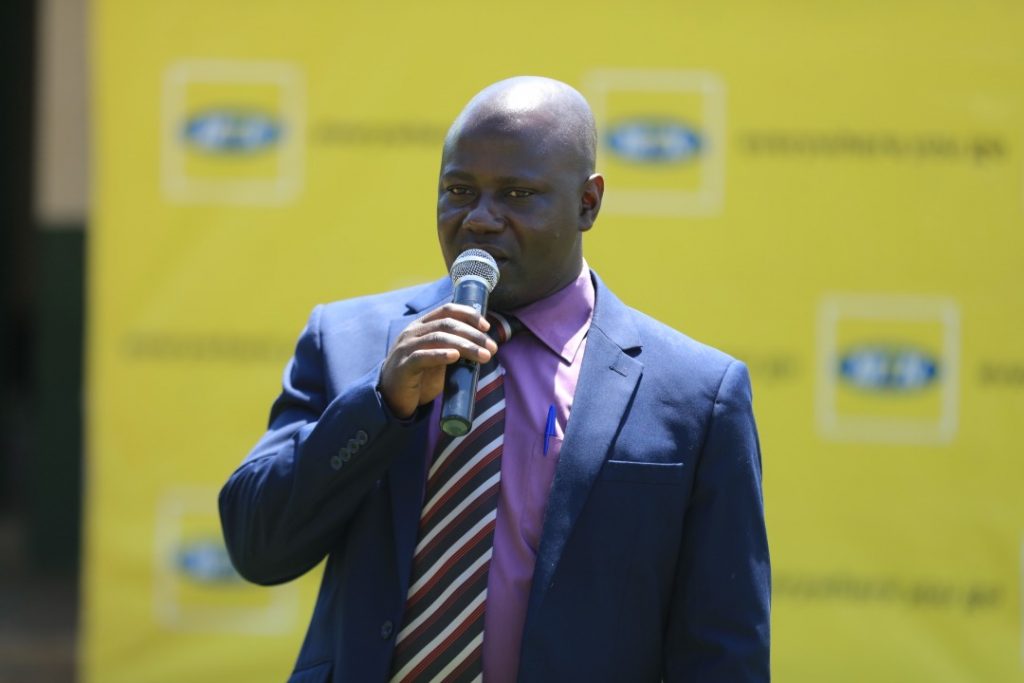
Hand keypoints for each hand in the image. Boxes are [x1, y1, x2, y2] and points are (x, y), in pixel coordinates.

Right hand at [379, 304, 497, 418]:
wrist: (392, 398)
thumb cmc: (420, 376)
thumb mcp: (439, 358)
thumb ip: (454, 349)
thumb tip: (483, 346)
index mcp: (422, 326)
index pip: (447, 311)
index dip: (468, 315)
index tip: (486, 327)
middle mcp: (413, 332)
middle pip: (447, 324)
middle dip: (473, 335)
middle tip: (492, 347)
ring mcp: (406, 348)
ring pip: (438, 338)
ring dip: (465, 346)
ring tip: (484, 356)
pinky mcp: (403, 366)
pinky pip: (422, 356)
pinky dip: (440, 355)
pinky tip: (455, 357)